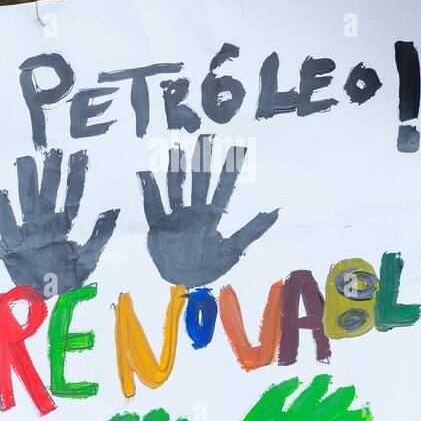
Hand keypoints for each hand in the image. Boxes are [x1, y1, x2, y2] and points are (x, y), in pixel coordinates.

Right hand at [0, 148, 118, 295]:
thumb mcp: (88, 258)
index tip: (80, 157)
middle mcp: (45, 224)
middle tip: (54, 149)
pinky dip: (0, 208)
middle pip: (49, 193)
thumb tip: (113, 210)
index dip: (76, 178)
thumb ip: (99, 236)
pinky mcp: (12, 244)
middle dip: (51, 173)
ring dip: (26, 182)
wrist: (46, 298)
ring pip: (27, 202)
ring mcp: (28, 231)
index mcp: (63, 226)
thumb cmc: (67, 277)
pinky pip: (6, 224)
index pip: (72, 198)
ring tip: (25, 160)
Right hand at [138, 135, 277, 287]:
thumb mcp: (234, 249)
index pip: (222, 187)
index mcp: (211, 216)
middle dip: (202, 160)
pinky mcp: (159, 226)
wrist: (184, 282)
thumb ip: (253, 230)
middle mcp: (193, 211)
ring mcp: (175, 216)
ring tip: (175, 149)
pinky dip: (149, 191)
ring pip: (175, 188)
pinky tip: (145, 173)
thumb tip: (276, 211)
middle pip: (198, 181)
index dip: (229, 169)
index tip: (237, 149)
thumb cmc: (208, 267)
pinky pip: (152, 206)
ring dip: (175, 170)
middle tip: (206, 137)